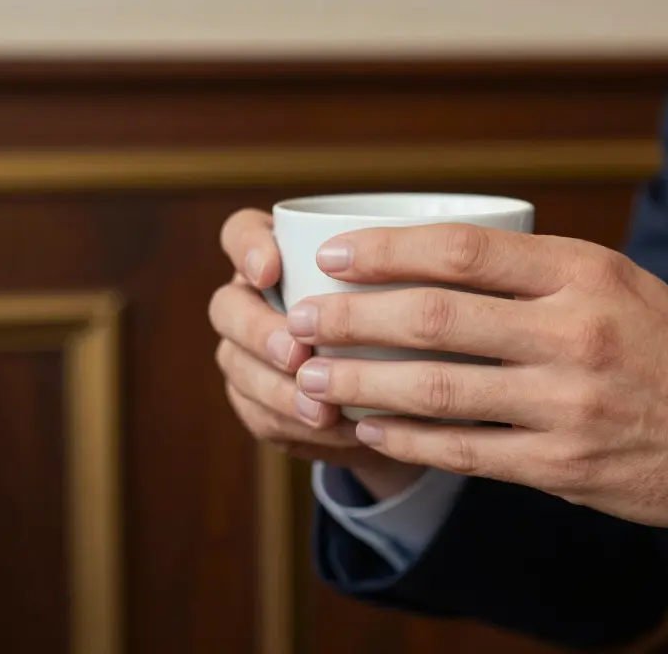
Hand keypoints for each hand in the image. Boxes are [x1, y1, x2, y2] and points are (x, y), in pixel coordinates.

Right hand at [209, 209, 426, 498]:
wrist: (409, 399)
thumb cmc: (416, 323)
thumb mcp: (420, 288)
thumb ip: (414, 270)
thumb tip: (440, 262)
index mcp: (282, 255)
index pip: (241, 232)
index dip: (246, 248)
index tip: (272, 271)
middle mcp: (256, 300)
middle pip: (227, 307)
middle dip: (258, 332)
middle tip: (296, 353)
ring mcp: (250, 354)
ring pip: (237, 367)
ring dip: (278, 390)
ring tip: (322, 410)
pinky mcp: (260, 405)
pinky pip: (260, 417)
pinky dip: (297, 427)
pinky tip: (335, 433)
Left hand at [286, 224, 667, 532]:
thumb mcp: (622, 284)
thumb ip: (540, 272)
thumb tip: (441, 262)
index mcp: (585, 273)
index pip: (462, 249)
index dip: (385, 252)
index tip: (333, 256)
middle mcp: (574, 333)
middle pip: (434, 318)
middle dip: (350, 318)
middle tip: (298, 320)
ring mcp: (568, 405)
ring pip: (436, 390)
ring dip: (360, 382)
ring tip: (312, 377)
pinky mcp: (563, 467)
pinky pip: (463, 451)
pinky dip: (406, 438)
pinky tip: (369, 426)